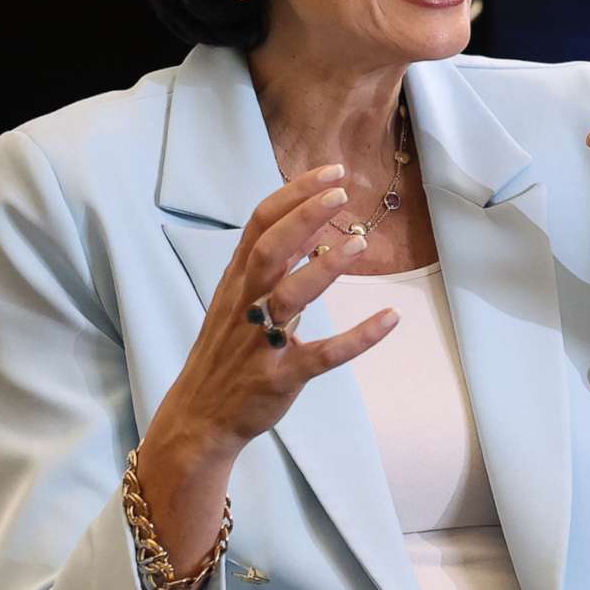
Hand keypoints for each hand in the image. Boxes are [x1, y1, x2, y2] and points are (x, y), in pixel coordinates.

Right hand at [140, 165, 398, 471]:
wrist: (199, 417)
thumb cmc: (226, 353)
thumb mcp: (240, 300)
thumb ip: (274, 265)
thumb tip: (311, 227)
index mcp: (237, 281)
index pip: (260, 223)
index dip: (294, 194)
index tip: (331, 173)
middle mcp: (245, 304)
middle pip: (269, 249)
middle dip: (304, 217)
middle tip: (341, 194)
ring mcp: (260, 342)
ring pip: (290, 296)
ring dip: (325, 268)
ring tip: (360, 244)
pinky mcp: (279, 377)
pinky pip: (322, 355)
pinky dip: (357, 338)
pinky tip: (389, 319)